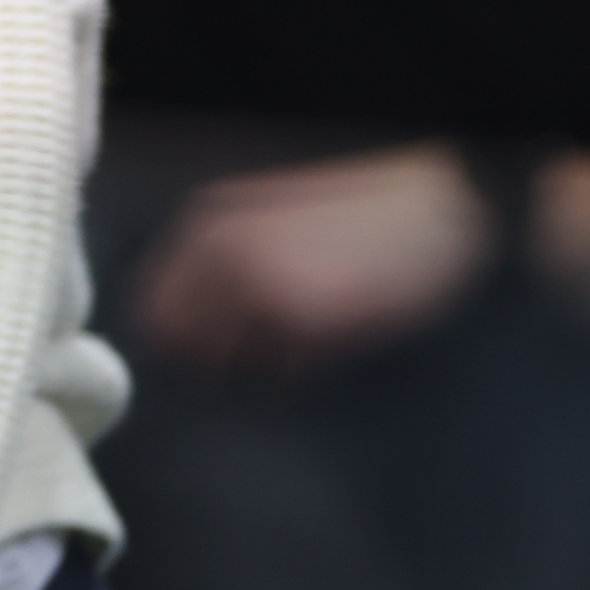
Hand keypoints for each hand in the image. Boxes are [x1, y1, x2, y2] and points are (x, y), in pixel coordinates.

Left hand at [134, 146, 492, 380]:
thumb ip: (231, 257)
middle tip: (244, 374)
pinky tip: (328, 354)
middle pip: (179, 344)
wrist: (438, 210)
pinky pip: (281, 378)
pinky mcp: (304, 321)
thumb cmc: (370, 219)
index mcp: (212, 221)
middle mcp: (223, 250)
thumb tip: (200, 321)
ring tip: (291, 363)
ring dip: (251, 378)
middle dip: (206, 367)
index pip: (150, 302)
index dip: (169, 339)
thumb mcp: (278, 219)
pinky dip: (298, 379)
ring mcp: (259, 286)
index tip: (194, 359)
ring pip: (226, 367)